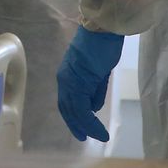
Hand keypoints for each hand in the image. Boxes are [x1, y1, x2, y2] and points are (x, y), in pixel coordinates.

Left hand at [56, 26, 123, 142]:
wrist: (103, 30)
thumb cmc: (102, 46)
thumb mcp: (98, 72)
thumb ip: (94, 89)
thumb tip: (93, 107)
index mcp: (67, 75)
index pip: (67, 101)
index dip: (73, 116)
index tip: (81, 128)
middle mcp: (64, 79)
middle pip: (67, 108)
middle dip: (76, 124)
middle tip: (85, 137)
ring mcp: (70, 81)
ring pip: (74, 111)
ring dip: (86, 126)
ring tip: (99, 136)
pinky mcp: (78, 82)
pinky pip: (82, 108)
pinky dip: (90, 122)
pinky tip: (99, 130)